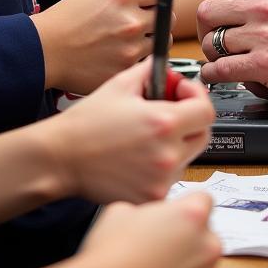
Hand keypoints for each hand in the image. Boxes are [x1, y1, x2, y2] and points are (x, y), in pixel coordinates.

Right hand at [32, 0, 177, 93]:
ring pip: (162, 42)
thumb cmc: (65, 21)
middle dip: (161, 15)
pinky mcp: (126, 71)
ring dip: (153, 39)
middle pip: (168, 16)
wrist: (44, 51)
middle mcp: (131, 22)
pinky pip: (147, 62)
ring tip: (133, 39)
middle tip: (147, 18)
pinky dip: (140, 59)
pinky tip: (123, 55)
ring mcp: (130, 49)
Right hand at [52, 60, 214, 203]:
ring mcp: (161, 180)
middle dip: (191, 119)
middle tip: (170, 111)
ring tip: (149, 135)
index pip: (206, 111)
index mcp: (162, 123)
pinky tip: (140, 156)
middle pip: (203, 135)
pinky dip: (162, 166)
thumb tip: (170, 69)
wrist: (62, 157)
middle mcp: (167, 154)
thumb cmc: (86, 122)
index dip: (198, 97)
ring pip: (187, 157)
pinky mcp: (151, 197)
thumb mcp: (121, 84)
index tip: (183, 93)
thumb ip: (152, 71)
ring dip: (177, 143)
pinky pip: (170, 178)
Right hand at [80, 193, 220, 267]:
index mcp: (192, 215)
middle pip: (206, 228)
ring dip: (188, 255)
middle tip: (160, 237)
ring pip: (203, 256)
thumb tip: (150, 217)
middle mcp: (207, 244)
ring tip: (158, 259)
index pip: (204, 198)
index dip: (186, 203)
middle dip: (188, 231)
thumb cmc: (112, 251)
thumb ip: (149, 209)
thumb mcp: (123, 209)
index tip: (174, 211)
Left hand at [197, 0, 267, 102]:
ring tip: (220, 58)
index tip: (218, 12)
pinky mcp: (264, 65)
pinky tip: (216, 74)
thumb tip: (239, 1)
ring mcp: (262, 36)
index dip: (215, 0)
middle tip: (212, 37)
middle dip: (206, 27)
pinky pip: (221, 68)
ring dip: (213, 53)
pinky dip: (214, 73)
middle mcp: (263, 7)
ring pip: (212, 42)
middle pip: (209, 11)